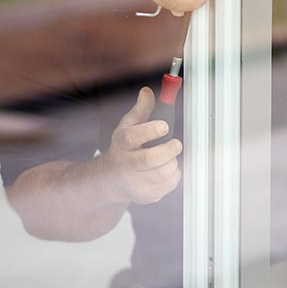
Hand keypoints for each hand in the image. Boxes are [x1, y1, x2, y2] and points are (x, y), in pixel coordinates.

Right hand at [99, 87, 182, 204]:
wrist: (110, 179)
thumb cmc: (123, 148)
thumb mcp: (128, 126)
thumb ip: (141, 109)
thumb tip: (147, 91)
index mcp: (121, 143)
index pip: (132, 137)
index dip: (150, 131)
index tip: (165, 126)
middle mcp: (125, 164)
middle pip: (149, 160)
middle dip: (168, 150)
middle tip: (176, 144)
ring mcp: (135, 183)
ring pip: (162, 174)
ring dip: (172, 162)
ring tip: (170, 156)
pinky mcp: (146, 196)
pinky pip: (169, 185)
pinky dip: (174, 175)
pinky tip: (167, 168)